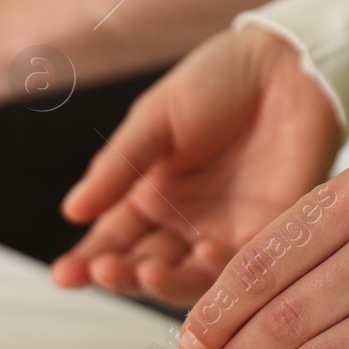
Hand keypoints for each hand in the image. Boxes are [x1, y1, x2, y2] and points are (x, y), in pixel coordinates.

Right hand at [51, 26, 342, 304]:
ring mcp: (224, 233)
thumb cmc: (214, 84)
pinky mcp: (269, 235)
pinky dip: (221, 273)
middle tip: (105, 270)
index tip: (63, 275)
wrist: (285, 64)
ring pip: (188, 279)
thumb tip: (72, 212)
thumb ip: (118, 167)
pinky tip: (204, 257)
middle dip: (120, 276)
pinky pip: (242, 269)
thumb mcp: (154, 120)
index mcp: (147, 199)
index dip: (85, 264)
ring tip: (147, 272)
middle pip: (143, 268)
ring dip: (164, 284)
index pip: (110, 243)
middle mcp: (182, 226)